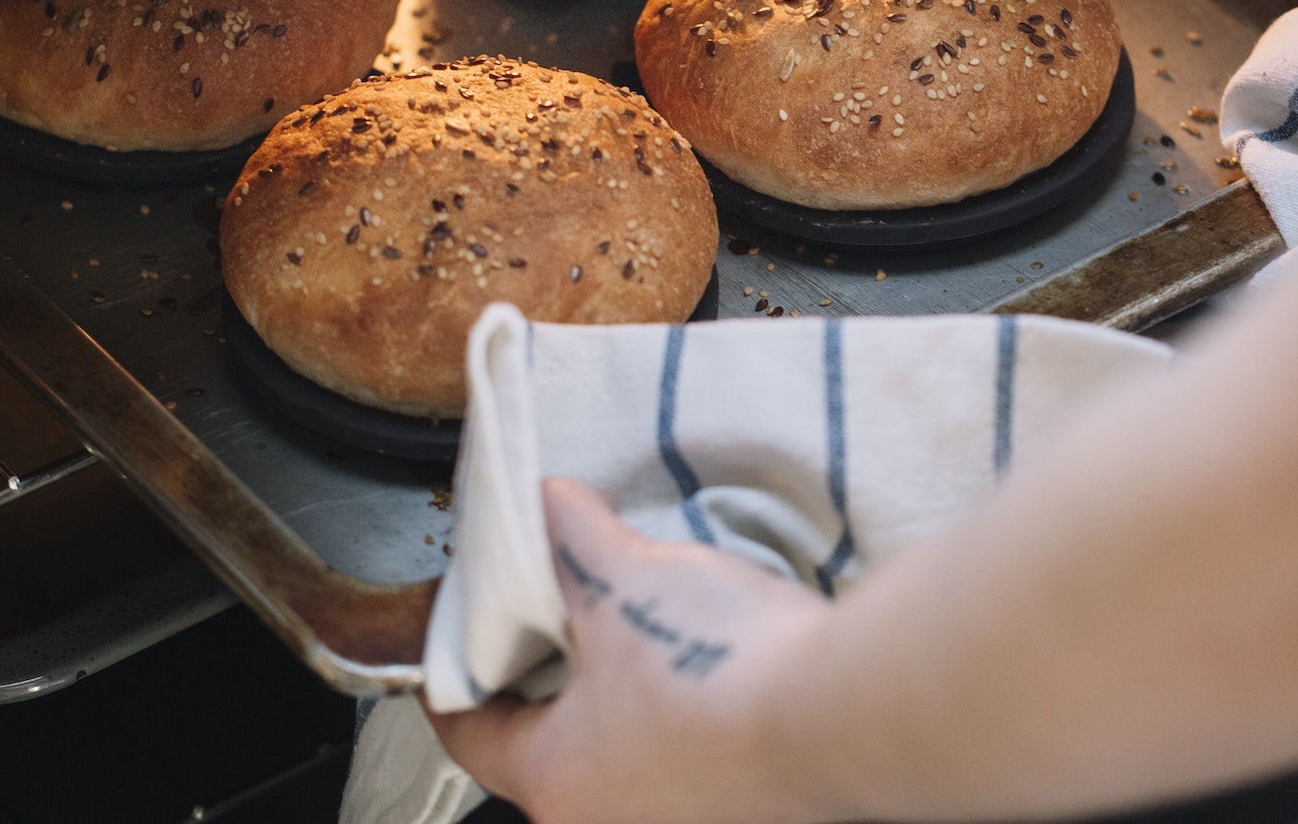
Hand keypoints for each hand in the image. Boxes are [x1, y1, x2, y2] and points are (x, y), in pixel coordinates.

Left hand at [429, 477, 835, 823]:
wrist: (840, 714)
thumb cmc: (720, 670)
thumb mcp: (625, 578)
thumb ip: (573, 539)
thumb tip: (551, 503)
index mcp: (555, 781)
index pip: (470, 737)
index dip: (457, 683)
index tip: (458, 658)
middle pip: (548, 754)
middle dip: (551, 690)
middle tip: (560, 630)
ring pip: (622, 766)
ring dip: (624, 711)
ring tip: (642, 646)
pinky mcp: (742, 815)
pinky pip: (687, 770)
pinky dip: (682, 727)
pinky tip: (707, 678)